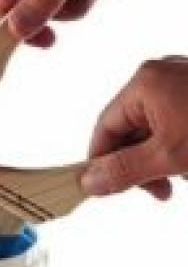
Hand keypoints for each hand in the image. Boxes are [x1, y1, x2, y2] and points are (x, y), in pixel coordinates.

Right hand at [81, 58, 187, 199]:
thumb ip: (124, 170)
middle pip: (129, 130)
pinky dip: (176, 145)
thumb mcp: (169, 155)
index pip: (105, 129)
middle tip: (158, 190)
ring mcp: (179, 82)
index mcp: (145, 82)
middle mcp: (159, 76)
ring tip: (182, 175)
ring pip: (152, 130)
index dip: (103, 162)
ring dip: (160, 158)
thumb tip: (88, 182)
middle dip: (141, 163)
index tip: (107, 188)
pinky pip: (171, 123)